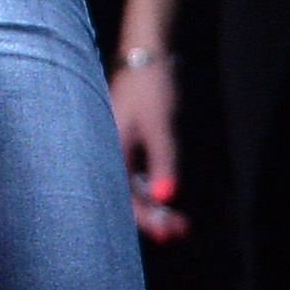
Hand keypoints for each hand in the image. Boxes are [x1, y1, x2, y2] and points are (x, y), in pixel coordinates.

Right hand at [110, 53, 184, 241]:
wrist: (146, 56)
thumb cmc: (150, 89)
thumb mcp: (160, 128)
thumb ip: (163, 163)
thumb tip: (166, 197)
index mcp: (107, 152)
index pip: (124, 199)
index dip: (148, 219)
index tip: (172, 232)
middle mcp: (107, 155)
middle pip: (126, 197)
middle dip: (154, 217)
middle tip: (181, 230)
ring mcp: (117, 150)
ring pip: (132, 188)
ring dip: (155, 204)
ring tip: (180, 220)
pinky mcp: (128, 144)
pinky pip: (136, 176)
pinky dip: (152, 188)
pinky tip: (166, 196)